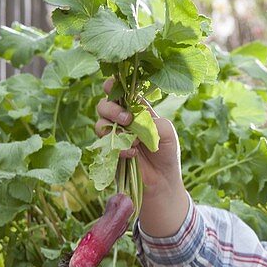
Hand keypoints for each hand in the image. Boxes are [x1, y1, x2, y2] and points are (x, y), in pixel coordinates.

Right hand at [95, 80, 189, 235]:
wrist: (162, 181)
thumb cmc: (166, 152)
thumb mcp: (167, 132)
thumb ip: (152, 122)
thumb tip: (134, 121)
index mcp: (137, 108)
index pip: (121, 91)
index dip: (114, 85)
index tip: (114, 86)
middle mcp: (122, 120)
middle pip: (104, 104)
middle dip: (112, 109)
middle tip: (127, 120)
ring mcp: (114, 136)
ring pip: (100, 123)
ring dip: (113, 129)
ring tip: (132, 141)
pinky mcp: (109, 152)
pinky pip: (103, 145)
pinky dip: (117, 148)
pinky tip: (131, 154)